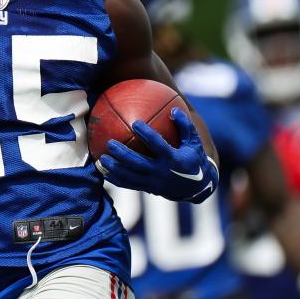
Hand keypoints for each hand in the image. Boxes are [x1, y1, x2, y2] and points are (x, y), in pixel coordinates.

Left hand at [95, 108, 217, 202]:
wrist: (197, 187)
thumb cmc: (193, 158)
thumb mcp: (194, 143)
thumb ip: (185, 126)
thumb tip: (174, 109)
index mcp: (174, 159)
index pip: (158, 145)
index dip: (147, 134)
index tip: (135, 123)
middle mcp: (163, 172)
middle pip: (139, 163)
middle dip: (123, 154)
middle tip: (110, 143)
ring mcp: (155, 183)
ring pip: (131, 176)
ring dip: (115, 168)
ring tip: (101, 159)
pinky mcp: (149, 189)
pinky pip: (130, 185)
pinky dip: (116, 180)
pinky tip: (104, 172)